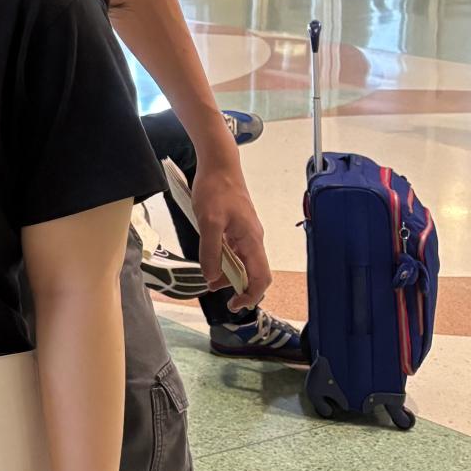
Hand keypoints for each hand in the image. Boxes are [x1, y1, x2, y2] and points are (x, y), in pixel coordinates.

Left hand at [192, 146, 270, 311]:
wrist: (219, 165)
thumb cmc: (215, 190)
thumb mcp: (208, 222)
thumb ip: (212, 251)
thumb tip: (212, 277)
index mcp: (252, 240)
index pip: (261, 277)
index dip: (251, 295)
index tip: (235, 304)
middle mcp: (253, 239)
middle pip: (253, 272)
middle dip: (239, 287)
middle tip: (218, 294)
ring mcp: (246, 232)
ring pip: (243, 261)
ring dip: (229, 273)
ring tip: (210, 279)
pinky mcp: (238, 226)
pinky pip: (235, 250)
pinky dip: (225, 259)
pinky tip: (211, 261)